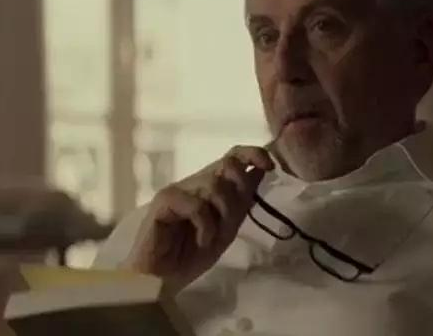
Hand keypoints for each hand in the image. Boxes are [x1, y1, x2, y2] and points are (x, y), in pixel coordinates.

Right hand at [125, 145, 273, 292]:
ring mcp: (179, 190)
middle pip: (228, 163)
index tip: (270, 167)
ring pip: (215, 185)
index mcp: (210, 186)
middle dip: (239, 192)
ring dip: (222, 215)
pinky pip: (197, 205)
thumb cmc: (190, 255)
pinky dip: (206, 227)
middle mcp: (195, 183)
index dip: (254, 154)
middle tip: (230, 220)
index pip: (234, 156)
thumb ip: (241, 203)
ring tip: (212, 237)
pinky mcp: (164, 201)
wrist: (162, 278)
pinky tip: (201, 240)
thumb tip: (261, 172)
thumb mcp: (226, 229)